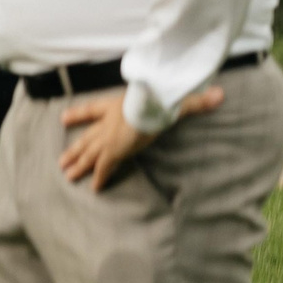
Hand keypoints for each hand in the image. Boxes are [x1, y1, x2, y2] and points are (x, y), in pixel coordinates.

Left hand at [58, 84, 226, 190]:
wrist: (151, 101)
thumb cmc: (159, 95)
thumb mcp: (175, 96)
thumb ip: (195, 100)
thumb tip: (219, 95)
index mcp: (116, 104)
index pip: (93, 109)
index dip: (79, 114)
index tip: (63, 117)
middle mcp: (108, 121)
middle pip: (86, 137)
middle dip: (75, 149)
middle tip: (62, 161)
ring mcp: (109, 137)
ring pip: (88, 153)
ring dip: (78, 164)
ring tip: (66, 175)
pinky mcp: (114, 150)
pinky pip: (104, 167)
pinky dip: (99, 178)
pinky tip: (94, 188)